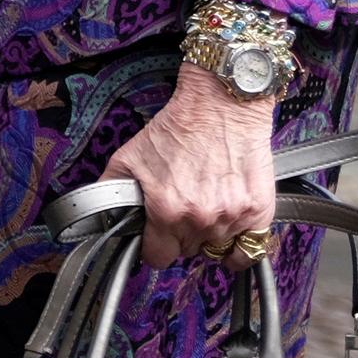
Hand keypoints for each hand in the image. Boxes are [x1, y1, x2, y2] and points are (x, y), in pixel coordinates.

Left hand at [100, 62, 276, 268]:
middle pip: (187, 251)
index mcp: (166, 210)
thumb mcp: (130, 156)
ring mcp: (232, 215)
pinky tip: (232, 227)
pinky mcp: (258, 208)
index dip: (156, 243)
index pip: (157, 257)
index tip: (160, 231)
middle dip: (183, 234)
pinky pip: (249, 251)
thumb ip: (110, 194)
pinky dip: (240, 245)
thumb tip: (99, 222)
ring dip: (211, 233)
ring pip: (216, 248)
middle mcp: (200, 218)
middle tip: (186, 205)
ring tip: (210, 201)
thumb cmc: (180, 124)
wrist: (223, 100)